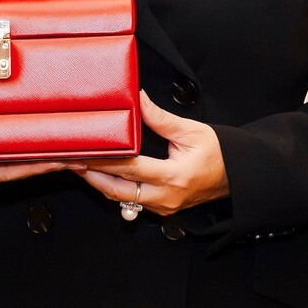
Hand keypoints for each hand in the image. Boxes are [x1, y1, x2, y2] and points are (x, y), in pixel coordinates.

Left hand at [73, 93, 226, 216]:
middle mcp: (166, 197)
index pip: (129, 167)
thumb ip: (160, 118)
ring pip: (122, 198)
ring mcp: (163, 207)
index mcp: (174, 176)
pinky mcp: (162, 209)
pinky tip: (101, 175)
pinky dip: (115, 188)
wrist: (238, 176)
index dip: (103, 158)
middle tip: (70, 161)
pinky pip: (132, 201)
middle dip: (91, 175)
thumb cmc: (219, 153)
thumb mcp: (191, 131)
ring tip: (79, 167)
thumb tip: (137, 98)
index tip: (83, 149)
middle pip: (117, 190)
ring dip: (99, 183)